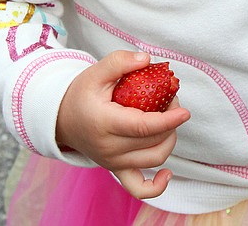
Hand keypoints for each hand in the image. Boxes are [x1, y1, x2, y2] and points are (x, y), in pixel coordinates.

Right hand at [56, 50, 190, 198]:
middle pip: (152, 142)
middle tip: (171, 99)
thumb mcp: (97, 72)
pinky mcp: (116, 170)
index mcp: (104, 123)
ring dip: (169, 140)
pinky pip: (138, 188)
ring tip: (169, 119)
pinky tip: (167, 173)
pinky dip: (156, 186)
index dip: (168, 120)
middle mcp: (109, 148)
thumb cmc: (81, 94)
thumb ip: (121, 61)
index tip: (184, 111)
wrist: (62, 119)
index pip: (143, 127)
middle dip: (171, 122)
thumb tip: (147, 60)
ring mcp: (113, 163)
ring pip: (152, 160)